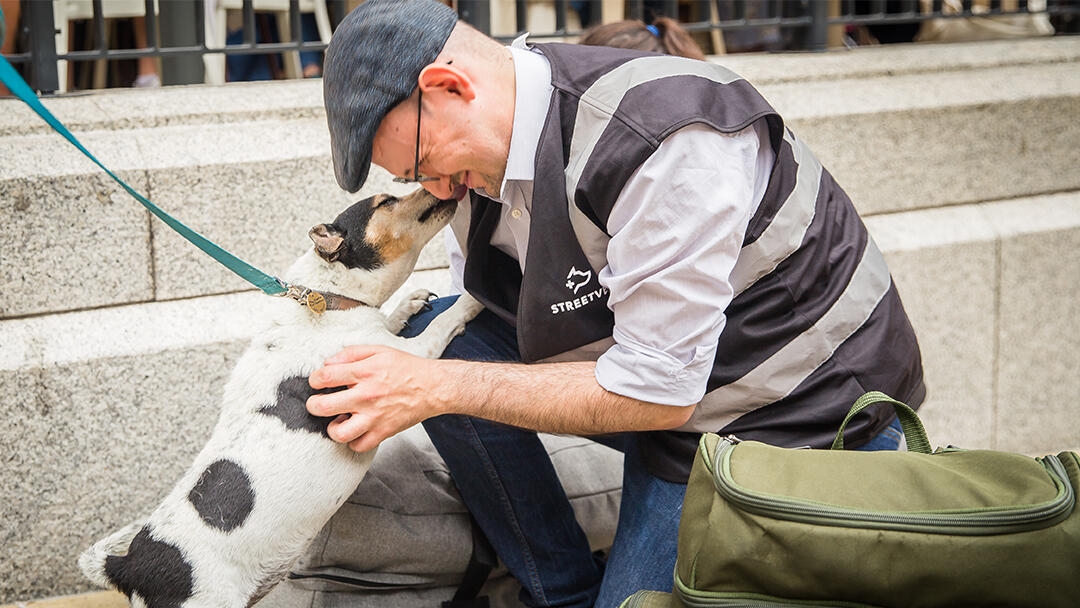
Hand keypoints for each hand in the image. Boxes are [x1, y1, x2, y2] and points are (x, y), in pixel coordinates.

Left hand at [307, 344, 442, 452]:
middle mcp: (366, 396)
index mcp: (364, 372)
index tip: (318, 382)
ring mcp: (374, 417)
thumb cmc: (406, 369)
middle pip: (322, 406)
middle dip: (313, 405)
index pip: (324, 377)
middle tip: (318, 403)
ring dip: (332, 428)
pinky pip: (358, 446)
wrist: (433, 387)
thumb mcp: (378, 351)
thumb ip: (350, 353)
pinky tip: (355, 429)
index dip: (314, 380)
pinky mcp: (383, 432)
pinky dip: (353, 441)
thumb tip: (327, 362)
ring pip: (338, 433)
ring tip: (337, 420)